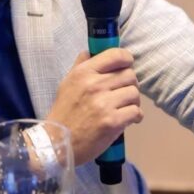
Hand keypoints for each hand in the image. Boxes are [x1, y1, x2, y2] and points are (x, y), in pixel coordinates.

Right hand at [46, 48, 142, 165]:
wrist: (57, 142)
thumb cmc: (63, 113)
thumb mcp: (67, 83)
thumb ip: (80, 66)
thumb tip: (90, 51)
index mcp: (83, 72)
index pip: (116, 55)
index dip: (126, 59)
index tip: (126, 66)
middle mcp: (94, 85)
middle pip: (130, 75)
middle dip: (130, 84)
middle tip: (123, 93)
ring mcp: (104, 104)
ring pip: (135, 93)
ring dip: (133, 101)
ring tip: (125, 107)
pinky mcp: (112, 122)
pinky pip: (136, 112)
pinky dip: (135, 116)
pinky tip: (128, 119)